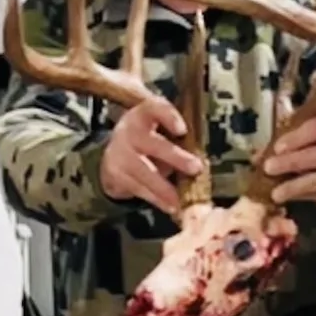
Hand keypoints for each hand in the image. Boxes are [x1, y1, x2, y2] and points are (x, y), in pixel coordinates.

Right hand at [98, 94, 205, 217]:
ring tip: (182, 200)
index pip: (155, 108)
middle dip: (176, 157)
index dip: (168, 116)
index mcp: (144, 114)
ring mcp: (121, 153)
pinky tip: (171, 207)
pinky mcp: (117, 175)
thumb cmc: (150, 139)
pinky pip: (139, 189)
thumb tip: (201, 163)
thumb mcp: (161, 130)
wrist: (114, 153)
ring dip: (165, 188)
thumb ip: (179, 140)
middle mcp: (130, 131)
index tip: (182, 129)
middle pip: (153, 144)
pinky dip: (157, 200)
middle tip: (196, 168)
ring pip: (144, 171)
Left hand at [262, 113, 315, 208]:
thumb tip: (256, 154)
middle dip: (291, 161)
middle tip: (268, 167)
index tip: (277, 147)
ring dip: (293, 185)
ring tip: (275, 192)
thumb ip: (286, 140)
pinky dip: (298, 195)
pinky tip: (284, 196)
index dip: (296, 137)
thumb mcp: (308, 136)